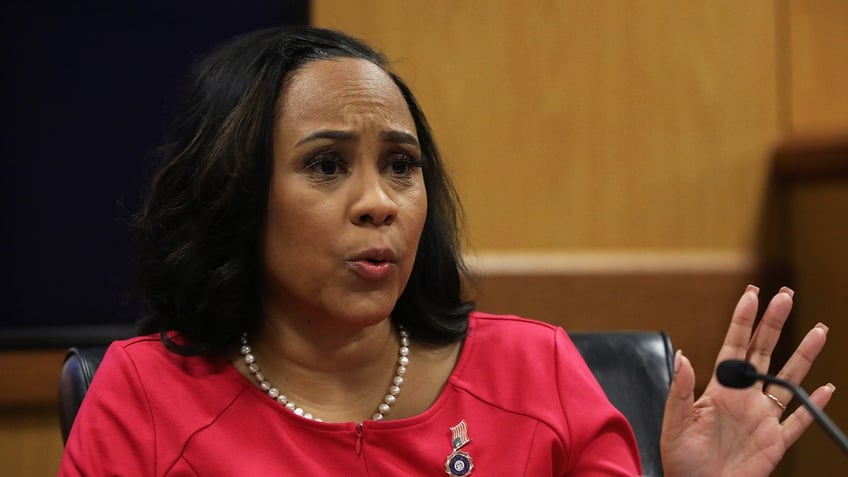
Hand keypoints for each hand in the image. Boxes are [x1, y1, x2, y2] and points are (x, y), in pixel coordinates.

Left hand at [660, 285, 834, 476]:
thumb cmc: (681, 458)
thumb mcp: (675, 422)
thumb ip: (680, 390)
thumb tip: (683, 356)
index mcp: (719, 389)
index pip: (734, 346)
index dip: (743, 321)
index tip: (752, 295)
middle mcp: (744, 397)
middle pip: (764, 352)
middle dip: (774, 324)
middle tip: (786, 297)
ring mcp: (762, 418)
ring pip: (788, 380)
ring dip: (803, 355)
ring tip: (818, 330)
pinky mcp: (775, 442)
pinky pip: (798, 420)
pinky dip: (813, 405)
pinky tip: (825, 387)